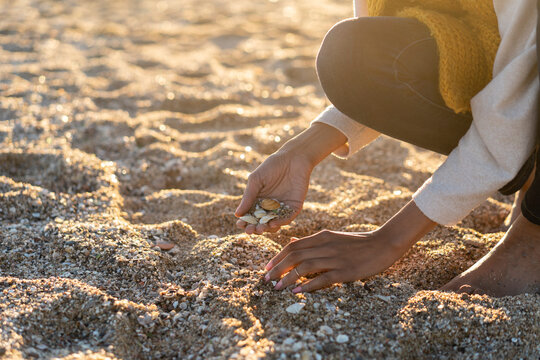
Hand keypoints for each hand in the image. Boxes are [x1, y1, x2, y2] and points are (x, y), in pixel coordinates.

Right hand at [235, 123, 347, 233]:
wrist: (293, 158)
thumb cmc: (272, 166)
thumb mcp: (256, 180)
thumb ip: (248, 197)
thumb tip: (237, 214)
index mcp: (258, 201)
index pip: (250, 215)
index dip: (244, 222)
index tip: (240, 224)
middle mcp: (270, 207)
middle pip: (260, 222)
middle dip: (254, 228)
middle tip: (250, 230)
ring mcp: (282, 208)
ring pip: (273, 224)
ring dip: (267, 229)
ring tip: (261, 228)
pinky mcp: (294, 207)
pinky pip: (287, 218)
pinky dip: (280, 223)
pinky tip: (273, 224)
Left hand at [263, 229, 404, 291]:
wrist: (383, 243)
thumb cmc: (357, 242)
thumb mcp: (332, 236)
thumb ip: (311, 241)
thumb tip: (291, 241)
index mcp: (321, 236)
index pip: (292, 246)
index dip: (277, 257)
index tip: (266, 268)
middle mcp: (325, 245)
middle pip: (294, 256)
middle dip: (278, 268)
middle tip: (267, 280)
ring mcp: (335, 258)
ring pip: (304, 267)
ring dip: (288, 278)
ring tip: (277, 288)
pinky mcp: (345, 271)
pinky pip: (322, 278)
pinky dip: (307, 286)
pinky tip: (297, 292)